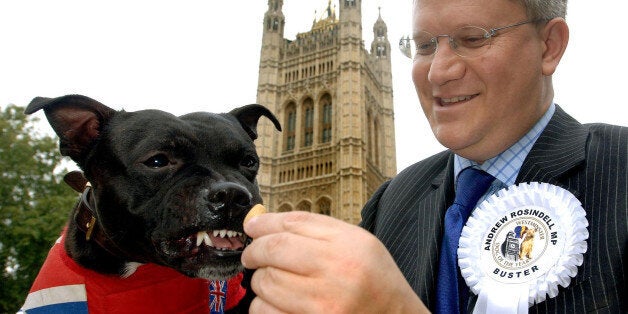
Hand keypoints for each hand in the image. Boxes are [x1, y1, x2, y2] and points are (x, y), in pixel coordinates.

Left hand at [241, 211, 428, 312]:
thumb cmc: (373, 279)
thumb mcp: (357, 242)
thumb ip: (313, 228)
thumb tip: (260, 222)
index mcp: (347, 246)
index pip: (292, 224)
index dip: (263, 224)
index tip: (252, 228)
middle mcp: (336, 275)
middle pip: (273, 251)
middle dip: (255, 252)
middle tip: (253, 255)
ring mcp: (322, 307)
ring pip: (265, 283)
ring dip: (261, 279)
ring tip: (274, 279)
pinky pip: (265, 312)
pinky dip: (263, 305)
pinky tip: (278, 301)